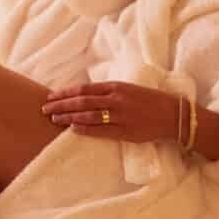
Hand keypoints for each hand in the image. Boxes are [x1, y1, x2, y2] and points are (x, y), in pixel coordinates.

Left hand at [42, 81, 182, 143]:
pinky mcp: (127, 132)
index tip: (51, 96)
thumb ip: (107, 91)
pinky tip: (73, 129)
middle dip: (61, 105)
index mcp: (116, 87)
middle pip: (82, 102)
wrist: (173, 114)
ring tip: (54, 119)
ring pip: (89, 116)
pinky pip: (102, 131)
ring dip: (69, 117)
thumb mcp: (127, 89)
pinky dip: (86, 129)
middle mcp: (116, 99)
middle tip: (45, 109)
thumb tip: (84, 95)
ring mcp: (121, 116)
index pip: (84, 89)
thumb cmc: (149, 100)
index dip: (65, 93)